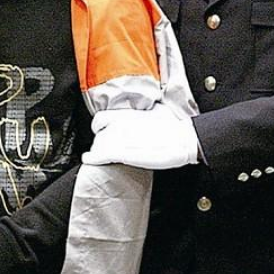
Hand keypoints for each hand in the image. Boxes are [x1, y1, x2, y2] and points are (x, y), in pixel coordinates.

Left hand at [82, 103, 198, 168]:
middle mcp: (118, 124)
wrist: (183, 138)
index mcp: (127, 114)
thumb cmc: (175, 127)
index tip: (101, 132)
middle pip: (98, 135)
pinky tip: (90, 161)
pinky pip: (99, 156)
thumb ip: (140, 116)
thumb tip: (141, 118)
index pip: (100, 119)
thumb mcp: (155, 113)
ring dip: (99, 153)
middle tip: (107, 150)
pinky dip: (93, 159)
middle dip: (101, 143)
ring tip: (103, 158)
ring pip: (98, 146)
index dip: (99, 128)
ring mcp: (118, 138)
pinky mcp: (120, 152)